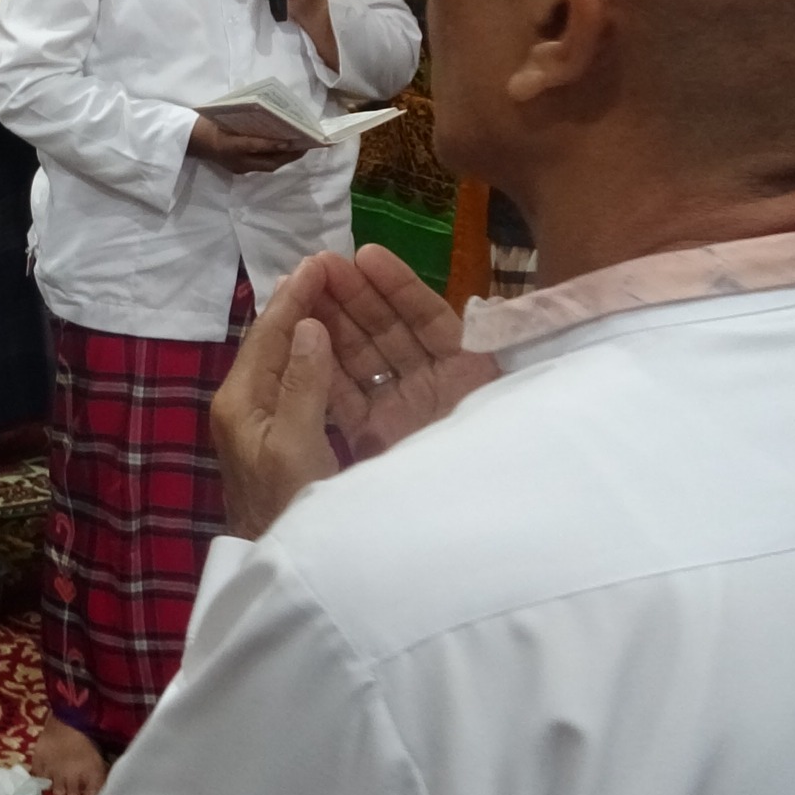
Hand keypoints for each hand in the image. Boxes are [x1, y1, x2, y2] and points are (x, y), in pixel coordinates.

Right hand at [187, 115, 308, 174]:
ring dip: (284, 158)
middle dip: (289, 155)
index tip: (294, 142)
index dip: (278, 146)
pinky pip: (260, 164)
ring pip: (267, 165)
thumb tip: (274, 123)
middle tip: (306, 144)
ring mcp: (238, 166)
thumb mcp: (227, 118)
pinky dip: (274, 157)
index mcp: (232, 148)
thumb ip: (249, 122)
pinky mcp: (238, 167)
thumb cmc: (208, 123)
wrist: (189, 137)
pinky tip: (281, 149)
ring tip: (298, 147)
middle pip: (270, 163)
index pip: (259, 149)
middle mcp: (237, 162)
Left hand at [210, 257, 347, 538]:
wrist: (275, 559)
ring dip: (305, 324)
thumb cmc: (286, 507)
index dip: (294, 297)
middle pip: (270, 340)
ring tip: (331, 291)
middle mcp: (242, 402)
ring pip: (281, 357)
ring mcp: (256, 419)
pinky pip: (293, 378)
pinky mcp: (275, 434)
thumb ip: (303, 385)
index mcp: (239, 399)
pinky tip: (330, 344)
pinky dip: (312, 353)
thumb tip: (309, 326)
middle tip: (328, 264)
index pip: (267, 335)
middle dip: (298, 302)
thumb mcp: (296, 445)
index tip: (320, 261)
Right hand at [309, 245, 500, 460]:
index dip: (399, 286)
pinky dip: (325, 366)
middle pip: (390, 331)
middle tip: (319, 264)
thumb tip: (486, 311)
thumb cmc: (482, 465)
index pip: (430, 317)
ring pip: (364, 356)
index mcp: (469, 371)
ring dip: (333, 322)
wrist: (456, 539)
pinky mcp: (375, 435)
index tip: (365, 255)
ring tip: (303, 287)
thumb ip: (489, 353)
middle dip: (355, 295)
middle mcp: (434, 385)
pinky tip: (301, 339)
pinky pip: (347, 393)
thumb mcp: (494, 402)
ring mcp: (402, 409)